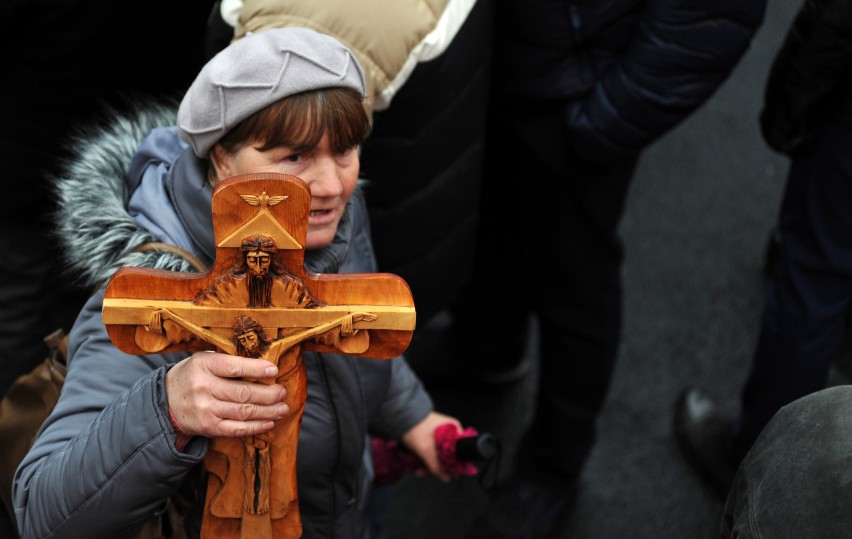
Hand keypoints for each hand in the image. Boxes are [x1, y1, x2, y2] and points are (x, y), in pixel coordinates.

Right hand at [165, 351, 288, 437]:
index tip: (274, 370)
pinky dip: (256, 427)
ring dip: (268, 411)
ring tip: (283, 408)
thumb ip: (228, 361)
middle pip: (243, 393)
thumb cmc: (192, 376)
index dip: (256, 369)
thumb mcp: (203, 360)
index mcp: (203, 365)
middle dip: (268, 394)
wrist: (165, 401)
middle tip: (282, 392)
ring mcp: (206, 409)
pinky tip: (269, 422)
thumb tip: (262, 364)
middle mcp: (203, 388)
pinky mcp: (208, 427)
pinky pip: (236, 429)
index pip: (233, 367)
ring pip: (243, 412)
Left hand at [402, 412, 461, 481]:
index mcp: (455, 429)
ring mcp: (440, 434)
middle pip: (448, 455)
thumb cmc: (415, 428)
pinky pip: (432, 451)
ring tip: (418, 471)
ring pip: (439, 455)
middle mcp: (450, 431)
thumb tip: (446, 479)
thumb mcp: (426, 449)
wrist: (399, 417)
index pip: (460, 451)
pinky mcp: (430, 437)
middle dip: (436, 467)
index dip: (453, 465)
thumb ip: (436, 466)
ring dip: (428, 465)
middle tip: (423, 473)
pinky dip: (426, 458)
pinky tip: (417, 465)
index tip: (444, 474)